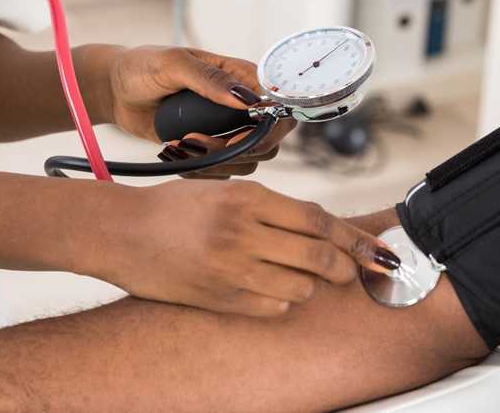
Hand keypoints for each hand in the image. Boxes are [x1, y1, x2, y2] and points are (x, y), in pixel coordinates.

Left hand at [85, 44, 294, 177]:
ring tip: (181, 143)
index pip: (279, 105)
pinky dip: (202, 171)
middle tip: (197, 140)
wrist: (116, 92)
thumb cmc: (143, 67)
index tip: (237, 136)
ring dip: (216, 161)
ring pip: (248, 161)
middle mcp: (241, 107)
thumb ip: (210, 79)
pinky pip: (224, 172)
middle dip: (238, 149)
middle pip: (269, 141)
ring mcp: (228, 130)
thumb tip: (246, 100)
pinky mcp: (212, 150)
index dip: (269, 127)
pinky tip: (177, 153)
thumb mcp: (172, 64)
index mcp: (241, 77)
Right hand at [85, 180, 401, 315]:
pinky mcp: (218, 298)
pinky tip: (272, 291)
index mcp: (248, 197)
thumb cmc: (176, 207)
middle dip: (345, 267)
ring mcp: (230, 268)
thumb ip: (272, 208)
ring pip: (300, 288)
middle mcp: (243, 231)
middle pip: (318, 256)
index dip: (354, 238)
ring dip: (310, 285)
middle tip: (351, 272)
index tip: (377, 251)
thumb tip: (322, 228)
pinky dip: (283, 303)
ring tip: (300, 277)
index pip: (318, 219)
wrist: (121, 232)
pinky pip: (273, 309)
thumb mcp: (226, 191)